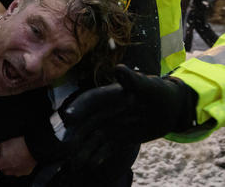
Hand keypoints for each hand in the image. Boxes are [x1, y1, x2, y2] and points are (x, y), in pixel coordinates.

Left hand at [0, 136, 36, 176]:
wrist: (34, 148)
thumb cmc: (19, 146)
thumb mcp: (3, 142)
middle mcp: (7, 171)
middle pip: (1, 163)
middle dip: (2, 156)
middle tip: (6, 149)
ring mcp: (16, 173)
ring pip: (10, 166)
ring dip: (10, 160)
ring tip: (15, 151)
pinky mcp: (25, 172)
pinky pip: (19, 168)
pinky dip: (18, 163)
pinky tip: (21, 155)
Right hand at [60, 65, 197, 171]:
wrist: (168, 107)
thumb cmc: (156, 91)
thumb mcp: (146, 85)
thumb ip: (131, 79)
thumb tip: (118, 69)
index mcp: (106, 96)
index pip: (88, 101)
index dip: (78, 108)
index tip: (69, 117)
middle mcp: (103, 112)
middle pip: (85, 123)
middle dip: (75, 134)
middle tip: (67, 145)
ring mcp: (109, 126)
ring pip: (92, 138)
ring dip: (83, 149)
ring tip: (76, 162)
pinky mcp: (117, 138)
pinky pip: (105, 148)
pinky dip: (98, 156)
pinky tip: (92, 165)